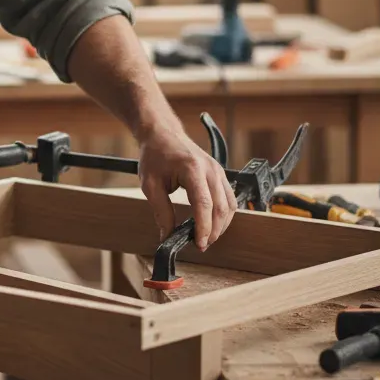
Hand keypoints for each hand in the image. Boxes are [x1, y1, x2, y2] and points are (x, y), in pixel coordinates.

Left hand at [138, 125, 235, 250]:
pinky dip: (224, 214)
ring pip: (229, 204)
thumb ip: (161, 212)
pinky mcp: (220, 173)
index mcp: (193, 169)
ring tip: (207, 237)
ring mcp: (218, 171)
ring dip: (222, 225)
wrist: (162, 134)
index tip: (199, 243)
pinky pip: (229, 198)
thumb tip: (167, 236)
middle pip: (221, 207)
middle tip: (202, 245)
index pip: (204, 205)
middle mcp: (210, 170)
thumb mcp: (150, 185)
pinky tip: (214, 223)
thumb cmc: (155, 155)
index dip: (203, 228)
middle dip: (214, 231)